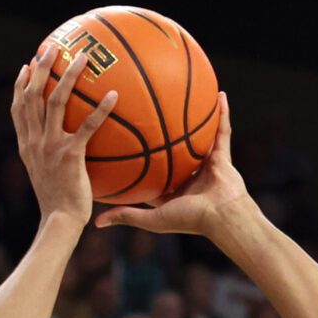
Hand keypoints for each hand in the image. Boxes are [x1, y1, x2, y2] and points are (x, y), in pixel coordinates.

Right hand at [11, 46, 118, 224]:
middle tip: (50, 48)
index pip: (18, 108)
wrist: (60, 221)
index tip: (26, 66)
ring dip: (69, 76)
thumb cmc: (58, 202)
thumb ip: (49, 156)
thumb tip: (64, 145)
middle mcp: (34, 141)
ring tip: (83, 58)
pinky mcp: (70, 155)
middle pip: (33, 95)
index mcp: (26, 145)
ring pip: (56, 101)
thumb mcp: (46, 175)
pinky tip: (114, 95)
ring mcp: (50, 146)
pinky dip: (101, 109)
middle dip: (41, 68)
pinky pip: (88, 126)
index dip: (21, 85)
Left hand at [98, 95, 251, 231]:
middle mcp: (189, 174)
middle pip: (173, 148)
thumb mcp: (152, 218)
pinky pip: (222, 130)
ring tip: (184, 95)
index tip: (123, 142)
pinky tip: (219, 94)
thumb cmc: (190, 219)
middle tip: (145, 110)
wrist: (222, 218)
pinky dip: (222, 113)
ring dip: (194, 117)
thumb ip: (126, 215)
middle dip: (162, 131)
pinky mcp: (222, 155)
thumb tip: (95, 222)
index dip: (139, 157)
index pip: (152, 171)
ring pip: (197, 135)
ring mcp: (206, 163)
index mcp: (172, 189)